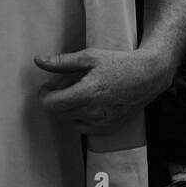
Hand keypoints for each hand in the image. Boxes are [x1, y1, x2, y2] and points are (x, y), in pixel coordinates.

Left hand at [34, 47, 168, 134]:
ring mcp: (101, 123)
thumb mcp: (89, 57)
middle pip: (58, 113)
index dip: (44, 95)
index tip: (48, 86)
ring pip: (69, 121)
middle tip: (66, 84)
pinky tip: (89, 103)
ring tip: (79, 92)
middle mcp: (93, 112)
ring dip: (68, 108)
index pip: (51, 104)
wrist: (147, 76)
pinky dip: (80, 117)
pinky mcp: (108, 129)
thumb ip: (61, 62)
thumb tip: (38, 60)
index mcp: (87, 93)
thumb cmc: (119, 63)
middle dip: (56, 99)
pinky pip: (83, 128)